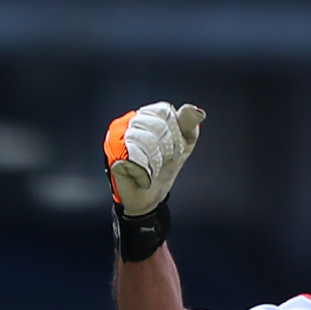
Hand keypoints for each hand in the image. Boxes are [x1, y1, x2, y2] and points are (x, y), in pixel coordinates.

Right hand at [105, 102, 204, 216]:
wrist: (149, 198)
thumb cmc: (162, 170)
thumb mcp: (183, 145)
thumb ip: (189, 126)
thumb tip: (197, 111)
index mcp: (144, 116)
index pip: (165, 112)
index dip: (175, 132)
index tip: (173, 148)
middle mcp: (128, 123)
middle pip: (157, 125)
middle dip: (167, 148)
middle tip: (162, 160)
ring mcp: (117, 139)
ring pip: (147, 141)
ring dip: (157, 161)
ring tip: (152, 168)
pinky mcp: (114, 157)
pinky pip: (137, 159)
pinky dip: (146, 173)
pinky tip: (143, 177)